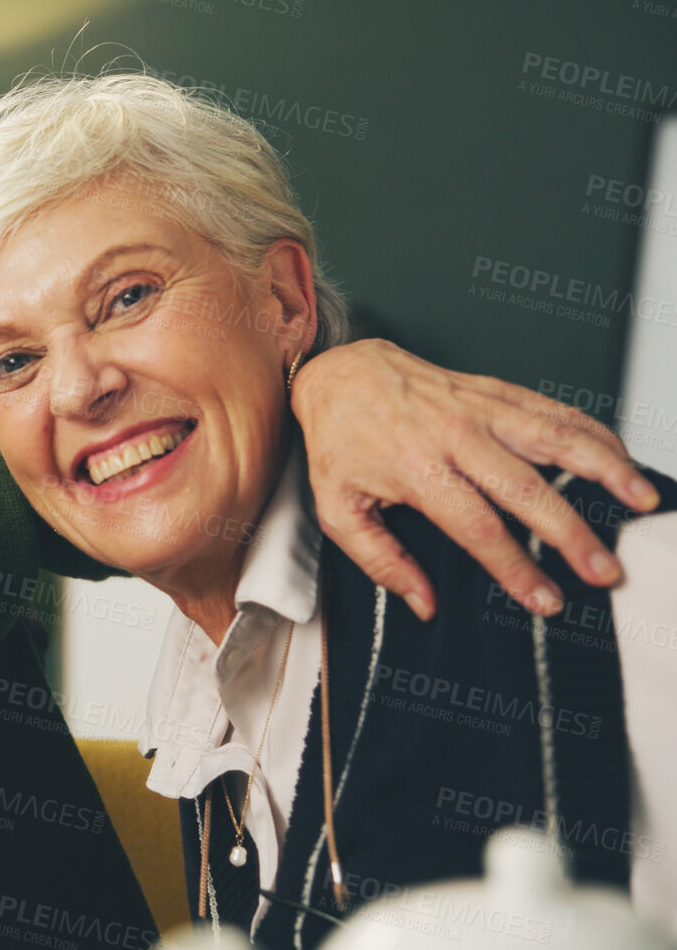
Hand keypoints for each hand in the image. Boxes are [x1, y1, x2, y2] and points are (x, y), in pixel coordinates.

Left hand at [290, 339, 657, 619]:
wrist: (339, 373)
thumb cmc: (340, 441)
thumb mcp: (337, 507)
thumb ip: (380, 559)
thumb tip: (423, 603)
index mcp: (415, 468)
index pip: (476, 526)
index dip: (515, 567)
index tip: (545, 599)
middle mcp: (453, 435)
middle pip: (524, 489)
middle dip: (570, 533)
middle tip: (603, 570)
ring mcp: (479, 409)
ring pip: (553, 437)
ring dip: (603, 468)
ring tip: (640, 499)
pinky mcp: (495, 391)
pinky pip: (553, 409)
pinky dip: (592, 431)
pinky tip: (620, 456)